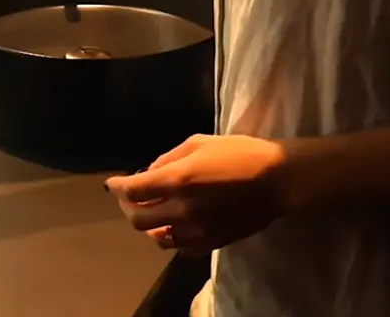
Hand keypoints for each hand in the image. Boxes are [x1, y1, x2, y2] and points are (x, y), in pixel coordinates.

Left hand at [104, 134, 288, 256]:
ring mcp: (196, 230)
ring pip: (157, 238)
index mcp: (177, 180)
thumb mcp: (200, 142)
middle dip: (128, 207)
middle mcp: (181, 209)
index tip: (113, 184)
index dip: (118, 187)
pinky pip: (180, 247)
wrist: (276, 180)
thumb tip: (148, 173)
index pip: (133, 190)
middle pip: (138, 219)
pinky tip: (175, 225)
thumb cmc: (239, 153)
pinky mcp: (210, 243)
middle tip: (131, 198)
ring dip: (148, 225)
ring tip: (153, 212)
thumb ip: (168, 159)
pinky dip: (171, 237)